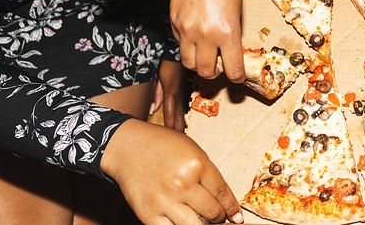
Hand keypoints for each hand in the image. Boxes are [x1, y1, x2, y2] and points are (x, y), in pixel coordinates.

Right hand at [102, 119, 243, 223]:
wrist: (128, 148)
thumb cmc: (162, 146)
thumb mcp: (193, 150)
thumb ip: (207, 173)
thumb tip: (221, 198)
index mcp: (196, 165)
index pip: (221, 193)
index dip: (231, 208)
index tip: (236, 217)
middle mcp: (182, 184)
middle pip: (211, 212)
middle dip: (218, 217)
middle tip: (218, 217)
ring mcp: (164, 201)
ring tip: (202, 220)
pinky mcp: (148, 214)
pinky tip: (183, 222)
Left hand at [151, 59, 187, 132]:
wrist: (178, 52)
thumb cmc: (166, 63)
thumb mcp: (159, 76)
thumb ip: (156, 93)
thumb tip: (152, 110)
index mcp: (172, 91)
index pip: (170, 112)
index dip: (169, 126)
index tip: (168, 138)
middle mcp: (181, 93)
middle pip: (179, 116)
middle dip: (178, 130)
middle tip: (177, 145)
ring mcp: (186, 92)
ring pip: (185, 112)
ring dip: (183, 125)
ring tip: (183, 139)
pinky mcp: (188, 90)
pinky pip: (187, 106)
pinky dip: (186, 116)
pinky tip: (186, 124)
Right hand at [170, 0, 245, 82]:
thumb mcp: (237, 6)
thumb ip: (232, 30)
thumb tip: (229, 47)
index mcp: (227, 31)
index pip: (233, 68)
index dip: (237, 76)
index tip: (239, 76)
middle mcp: (204, 34)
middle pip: (205, 71)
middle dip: (214, 72)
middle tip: (220, 67)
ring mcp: (185, 28)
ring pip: (187, 62)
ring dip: (197, 63)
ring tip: (206, 55)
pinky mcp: (172, 19)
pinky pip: (178, 42)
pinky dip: (186, 44)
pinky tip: (194, 34)